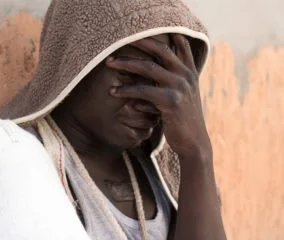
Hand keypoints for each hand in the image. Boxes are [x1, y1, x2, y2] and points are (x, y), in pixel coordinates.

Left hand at [107, 34, 210, 158]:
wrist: (193, 143)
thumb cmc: (180, 121)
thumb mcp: (177, 98)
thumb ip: (165, 85)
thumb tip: (143, 82)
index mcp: (190, 72)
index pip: (179, 46)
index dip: (161, 37)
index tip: (140, 33)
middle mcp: (186, 75)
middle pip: (160, 50)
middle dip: (138, 44)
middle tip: (117, 45)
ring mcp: (180, 86)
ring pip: (148, 67)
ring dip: (126, 64)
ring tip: (109, 64)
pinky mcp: (171, 101)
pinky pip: (143, 91)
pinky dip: (126, 90)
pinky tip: (114, 91)